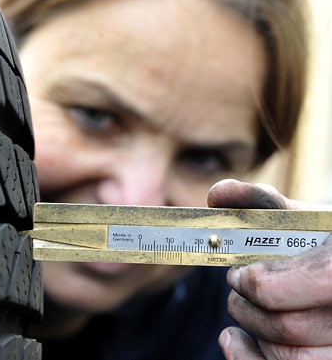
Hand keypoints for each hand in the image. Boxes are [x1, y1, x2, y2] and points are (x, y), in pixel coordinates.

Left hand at [207, 179, 331, 359]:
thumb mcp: (305, 219)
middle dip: (246, 306)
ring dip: (253, 332)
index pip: (286, 289)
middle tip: (237, 289)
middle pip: (285, 326)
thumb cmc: (326, 243)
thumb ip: (261, 204)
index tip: (240, 273)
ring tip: (242, 312)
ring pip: (289, 358)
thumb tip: (217, 194)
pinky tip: (237, 341)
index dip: (254, 283)